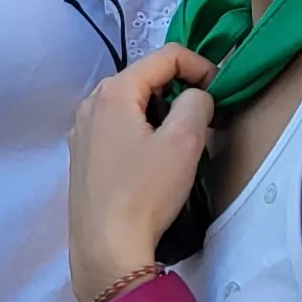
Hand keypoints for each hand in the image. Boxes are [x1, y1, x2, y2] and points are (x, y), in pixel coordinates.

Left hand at [68, 46, 216, 301]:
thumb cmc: (145, 191)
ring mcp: (81, 131)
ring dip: (162, 112)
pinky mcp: (82, 156)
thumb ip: (198, 103)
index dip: (201, 66)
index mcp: (113, 92)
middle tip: (206, 118)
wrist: (106, 246)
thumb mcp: (184, 141)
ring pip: (132, 104)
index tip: (221, 92)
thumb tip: (198, 96)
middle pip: (145, 78)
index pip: (165, 56)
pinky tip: (154, 159)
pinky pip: (118, 127)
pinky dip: (142, 130)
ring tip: (183, 141)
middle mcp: (89, 103)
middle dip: (180, 90)